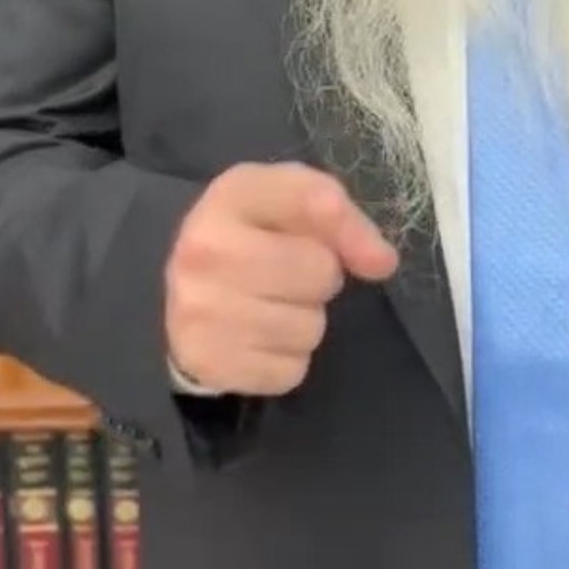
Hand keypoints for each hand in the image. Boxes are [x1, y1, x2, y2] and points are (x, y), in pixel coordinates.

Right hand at [164, 161, 397, 395]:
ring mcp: (199, 311)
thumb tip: (383, 263)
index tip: (352, 246)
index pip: (315, 202)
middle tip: (293, 275)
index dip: (347, 227)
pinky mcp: (207, 363)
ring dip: (306, 322)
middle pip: (318, 274)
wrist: (185, 289)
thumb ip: (343, 218)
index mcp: (230, 196)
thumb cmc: (252, 233)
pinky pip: (290, 372)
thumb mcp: (291, 201)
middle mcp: (204, 251)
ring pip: (309, 329)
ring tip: (276, 305)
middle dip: (320, 278)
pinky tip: (261, 337)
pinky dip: (287, 360)